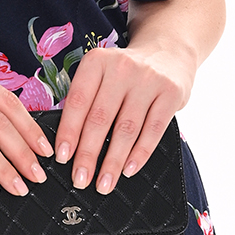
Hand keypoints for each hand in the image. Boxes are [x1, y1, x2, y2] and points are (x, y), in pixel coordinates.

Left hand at [55, 41, 193, 191]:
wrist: (168, 51)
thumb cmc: (125, 73)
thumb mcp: (101, 74)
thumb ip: (86, 100)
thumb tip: (67, 146)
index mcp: (96, 62)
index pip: (78, 102)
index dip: (68, 132)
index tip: (62, 158)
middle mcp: (121, 68)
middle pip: (100, 119)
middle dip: (88, 154)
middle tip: (80, 179)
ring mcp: (149, 80)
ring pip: (126, 128)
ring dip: (113, 161)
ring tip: (104, 184)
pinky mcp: (171, 93)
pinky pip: (153, 129)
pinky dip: (140, 153)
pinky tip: (129, 170)